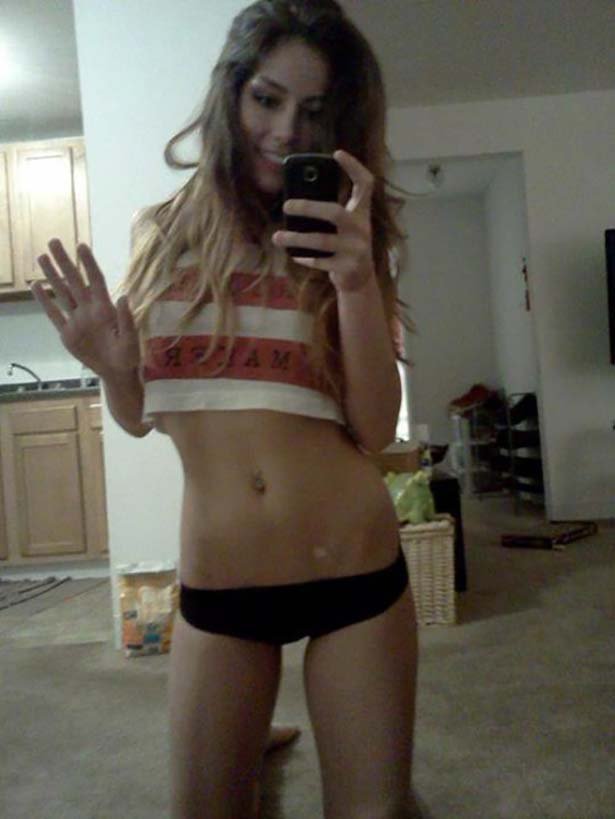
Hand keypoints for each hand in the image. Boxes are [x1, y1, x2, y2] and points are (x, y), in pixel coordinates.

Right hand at [32, 239, 140, 377]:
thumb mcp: (131, 339)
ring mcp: (77, 320)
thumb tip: (124, 296)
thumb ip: (126, 319)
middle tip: (54, 241)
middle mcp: (89, 309)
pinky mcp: (67, 333)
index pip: (96, 280)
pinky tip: (36, 285)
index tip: (81, 246)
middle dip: (64, 262)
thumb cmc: (128, 355)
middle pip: (74, 281)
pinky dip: (44, 301)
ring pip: (62, 292)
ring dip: (52, 275)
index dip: (89, 263)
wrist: (116, 372)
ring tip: (42, 257)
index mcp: (105, 309)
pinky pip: (54, 314)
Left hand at [272, 149, 375, 292]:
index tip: (336, 154)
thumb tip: (294, 203)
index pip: (364, 184)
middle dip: (308, 208)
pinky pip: (320, 262)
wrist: (360, 280)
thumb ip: (329, 212)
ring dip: (296, 238)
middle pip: (335, 213)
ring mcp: (356, 250)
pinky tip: (293, 255)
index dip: (353, 167)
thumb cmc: (345, 246)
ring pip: (322, 241)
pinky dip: (305, 258)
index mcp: (361, 213)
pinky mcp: (348, 268)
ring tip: (277, 237)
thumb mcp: (344, 227)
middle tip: (286, 206)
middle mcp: (362, 229)